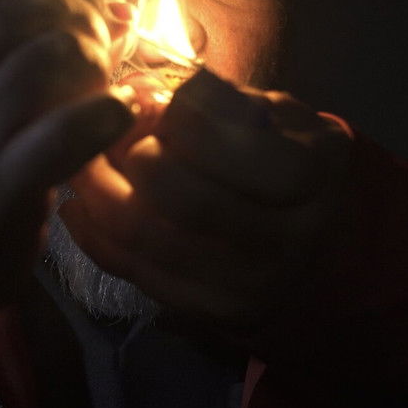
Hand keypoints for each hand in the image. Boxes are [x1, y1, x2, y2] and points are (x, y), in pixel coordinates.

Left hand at [59, 70, 351, 335]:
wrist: (326, 248)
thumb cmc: (291, 160)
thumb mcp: (278, 115)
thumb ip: (218, 102)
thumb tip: (141, 93)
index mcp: (314, 173)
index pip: (223, 142)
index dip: (171, 114)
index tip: (146, 95)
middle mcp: (290, 237)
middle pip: (179, 195)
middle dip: (126, 152)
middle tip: (105, 128)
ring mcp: (251, 285)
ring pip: (146, 236)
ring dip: (98, 190)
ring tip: (83, 157)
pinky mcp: (212, 314)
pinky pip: (134, 271)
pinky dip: (94, 233)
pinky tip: (81, 202)